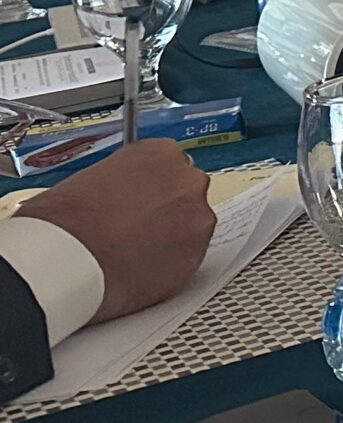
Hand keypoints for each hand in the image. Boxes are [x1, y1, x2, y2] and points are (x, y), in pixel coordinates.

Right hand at [21, 139, 215, 321]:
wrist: (65, 259)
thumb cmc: (65, 218)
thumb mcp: (91, 177)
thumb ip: (122, 180)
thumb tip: (122, 194)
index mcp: (162, 153)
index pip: (169, 165)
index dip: (151, 187)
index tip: (139, 199)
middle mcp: (189, 181)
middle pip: (185, 194)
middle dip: (165, 210)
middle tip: (135, 227)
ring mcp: (198, 220)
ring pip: (190, 227)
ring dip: (170, 237)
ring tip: (132, 252)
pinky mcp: (196, 257)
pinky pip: (186, 259)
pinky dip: (168, 265)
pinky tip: (138, 269)